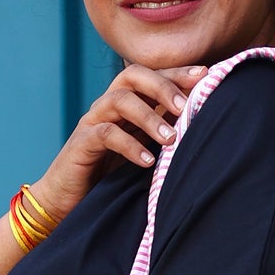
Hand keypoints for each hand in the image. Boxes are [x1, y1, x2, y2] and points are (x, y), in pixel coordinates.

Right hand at [33, 63, 207, 220]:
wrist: (69, 201)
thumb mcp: (145, 150)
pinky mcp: (81, 144)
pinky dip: (129, 145)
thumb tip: (201, 120)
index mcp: (126, 104)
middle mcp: (108, 106)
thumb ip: (165, 132)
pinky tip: (148, 160)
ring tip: (171, 138)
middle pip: (133, 76)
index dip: (177, 73)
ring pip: (119, 101)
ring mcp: (92, 122)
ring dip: (149, 117)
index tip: (206, 75)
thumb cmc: (111, 176)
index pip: (151, 76)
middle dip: (163, 86)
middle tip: (186, 106)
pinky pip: (105, 134)